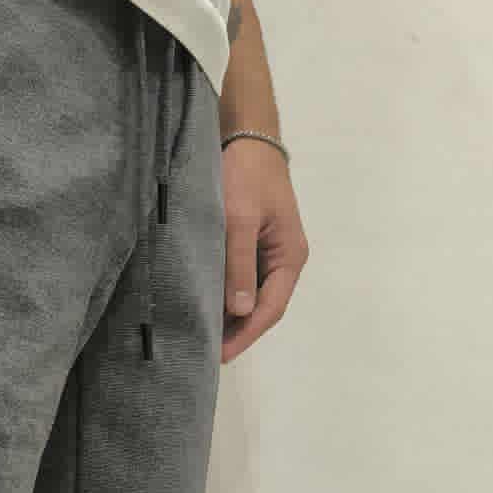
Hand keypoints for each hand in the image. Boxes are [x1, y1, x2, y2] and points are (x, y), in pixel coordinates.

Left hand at [220, 138, 307, 362]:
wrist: (247, 138)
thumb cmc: (246, 175)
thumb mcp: (239, 218)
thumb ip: (239, 263)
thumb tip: (239, 310)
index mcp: (289, 257)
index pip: (270, 308)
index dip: (246, 334)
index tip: (221, 354)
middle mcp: (283, 261)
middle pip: (262, 307)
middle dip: (237, 331)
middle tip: (206, 352)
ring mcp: (269, 254)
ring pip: (251, 296)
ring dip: (231, 316)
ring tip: (203, 334)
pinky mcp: (253, 245)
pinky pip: (242, 279)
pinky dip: (226, 295)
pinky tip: (206, 304)